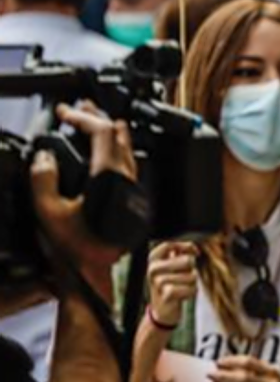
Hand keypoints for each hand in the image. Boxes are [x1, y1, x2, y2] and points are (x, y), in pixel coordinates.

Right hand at [31, 104, 136, 295]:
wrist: (95, 272)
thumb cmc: (76, 248)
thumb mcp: (48, 212)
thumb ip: (43, 179)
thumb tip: (44, 157)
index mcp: (109, 175)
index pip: (101, 131)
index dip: (83, 117)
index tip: (66, 112)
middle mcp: (127, 177)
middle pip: (118, 134)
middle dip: (97, 117)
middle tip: (79, 110)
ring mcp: (133, 186)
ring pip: (127, 146)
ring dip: (109, 130)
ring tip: (93, 121)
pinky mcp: (134, 197)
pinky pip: (129, 161)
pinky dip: (116, 147)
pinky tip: (108, 152)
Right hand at [146, 241, 198, 326]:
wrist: (162, 311)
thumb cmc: (170, 284)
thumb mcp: (171, 266)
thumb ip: (180, 253)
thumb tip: (192, 249)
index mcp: (153, 260)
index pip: (169, 245)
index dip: (185, 246)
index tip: (195, 253)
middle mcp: (152, 270)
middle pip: (187, 260)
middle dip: (191, 269)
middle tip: (183, 277)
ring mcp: (158, 283)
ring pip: (192, 276)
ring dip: (192, 283)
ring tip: (181, 287)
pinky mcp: (166, 296)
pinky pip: (192, 288)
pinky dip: (192, 292)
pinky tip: (183, 296)